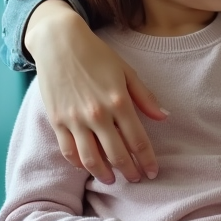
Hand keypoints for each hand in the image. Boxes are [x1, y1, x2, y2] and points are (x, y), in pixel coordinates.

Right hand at [27, 0, 166, 184]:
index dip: (147, 160)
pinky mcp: (57, 121)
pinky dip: (80, 164)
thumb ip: (145, 96)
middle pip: (117, 154)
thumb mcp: (126, 71)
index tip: (152, 172)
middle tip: (136, 179)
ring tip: (113, 179)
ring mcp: (74, 119)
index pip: (138, 140)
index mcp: (118, 101)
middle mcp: (97, 114)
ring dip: (104, 174)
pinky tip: (88, 166)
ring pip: (91, 159)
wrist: (59, 41)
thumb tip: (164, 117)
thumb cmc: (96, 54)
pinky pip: (69, 151)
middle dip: (129, 171)